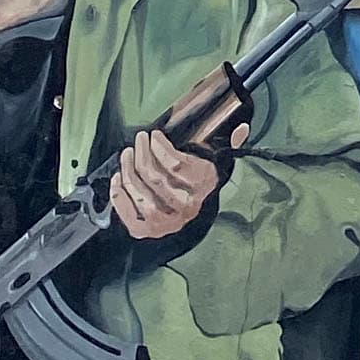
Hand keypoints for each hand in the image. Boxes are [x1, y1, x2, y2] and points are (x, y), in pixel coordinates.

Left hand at [108, 124, 243, 240]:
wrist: (193, 222)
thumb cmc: (201, 186)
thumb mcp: (218, 164)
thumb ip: (230, 145)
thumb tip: (242, 129)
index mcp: (203, 186)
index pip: (175, 164)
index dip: (160, 147)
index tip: (154, 135)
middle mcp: (185, 205)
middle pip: (154, 176)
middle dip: (142, 152)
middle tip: (139, 139)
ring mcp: (165, 221)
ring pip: (139, 191)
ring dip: (128, 169)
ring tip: (127, 154)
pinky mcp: (147, 231)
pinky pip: (127, 212)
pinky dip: (119, 193)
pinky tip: (118, 176)